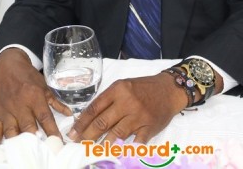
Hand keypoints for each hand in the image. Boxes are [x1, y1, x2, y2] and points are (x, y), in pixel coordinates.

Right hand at [0, 48, 71, 145]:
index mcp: (35, 98)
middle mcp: (21, 105)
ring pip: (11, 130)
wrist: (8, 67)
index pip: (45, 117)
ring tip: (24, 152)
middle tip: (42, 151)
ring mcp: (7, 111)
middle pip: (28, 126)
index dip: (52, 131)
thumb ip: (57, 102)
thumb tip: (70, 115)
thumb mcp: (45, 87)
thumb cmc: (29, 77)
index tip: (58, 143)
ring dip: (17, 142)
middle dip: (34, 140)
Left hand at [67, 72, 186, 144]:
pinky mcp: (149, 127)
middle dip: (87, 136)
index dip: (81, 122)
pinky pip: (136, 142)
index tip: (72, 133)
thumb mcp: (123, 86)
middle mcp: (127, 102)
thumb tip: (88, 117)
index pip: (94, 108)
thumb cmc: (143, 88)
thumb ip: (108, 99)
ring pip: (116, 134)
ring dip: (102, 146)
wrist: (169, 90)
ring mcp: (139, 116)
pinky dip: (127, 150)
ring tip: (91, 152)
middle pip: (102, 123)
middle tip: (77, 145)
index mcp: (118, 90)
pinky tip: (117, 155)